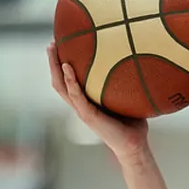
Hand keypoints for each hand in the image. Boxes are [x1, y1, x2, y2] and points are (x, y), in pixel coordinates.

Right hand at [47, 41, 148, 160]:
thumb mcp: (127, 98)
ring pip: (61, 86)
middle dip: (53, 62)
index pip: (69, 81)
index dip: (62, 64)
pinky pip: (75, 95)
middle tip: (51, 43)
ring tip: (52, 49)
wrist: (135, 145)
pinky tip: (67, 67)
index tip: (62, 45)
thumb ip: (126, 83)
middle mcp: (81, 105)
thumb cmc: (133, 123)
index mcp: (87, 101)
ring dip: (55, 67)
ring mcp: (82, 110)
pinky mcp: (87, 115)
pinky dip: (70, 81)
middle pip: (59, 81)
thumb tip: (137, 59)